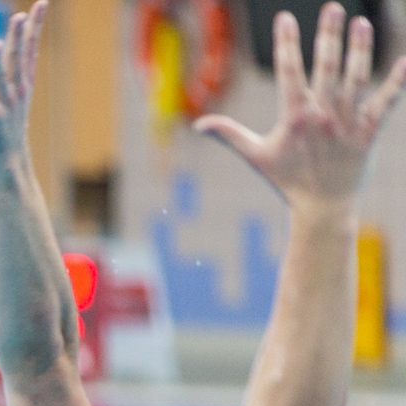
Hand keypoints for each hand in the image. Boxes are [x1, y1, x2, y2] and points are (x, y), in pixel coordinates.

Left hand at [0, 1, 47, 165]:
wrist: (10, 156)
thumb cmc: (10, 122)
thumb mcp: (15, 92)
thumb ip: (11, 70)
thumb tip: (6, 50)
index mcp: (25, 80)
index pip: (31, 47)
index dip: (36, 25)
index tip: (41, 4)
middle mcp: (19, 89)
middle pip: (19, 57)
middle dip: (19, 37)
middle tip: (19, 16)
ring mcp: (7, 103)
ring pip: (2, 78)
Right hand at [195, 4, 405, 208]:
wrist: (322, 207)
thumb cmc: (287, 180)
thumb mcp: (256, 157)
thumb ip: (229, 135)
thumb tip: (198, 125)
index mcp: (295, 117)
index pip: (289, 71)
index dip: (286, 42)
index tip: (285, 17)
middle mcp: (323, 116)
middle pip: (327, 67)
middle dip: (329, 35)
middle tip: (333, 7)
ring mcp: (348, 123)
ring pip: (356, 78)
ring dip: (360, 49)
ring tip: (361, 23)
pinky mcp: (370, 132)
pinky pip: (387, 102)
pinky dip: (398, 81)